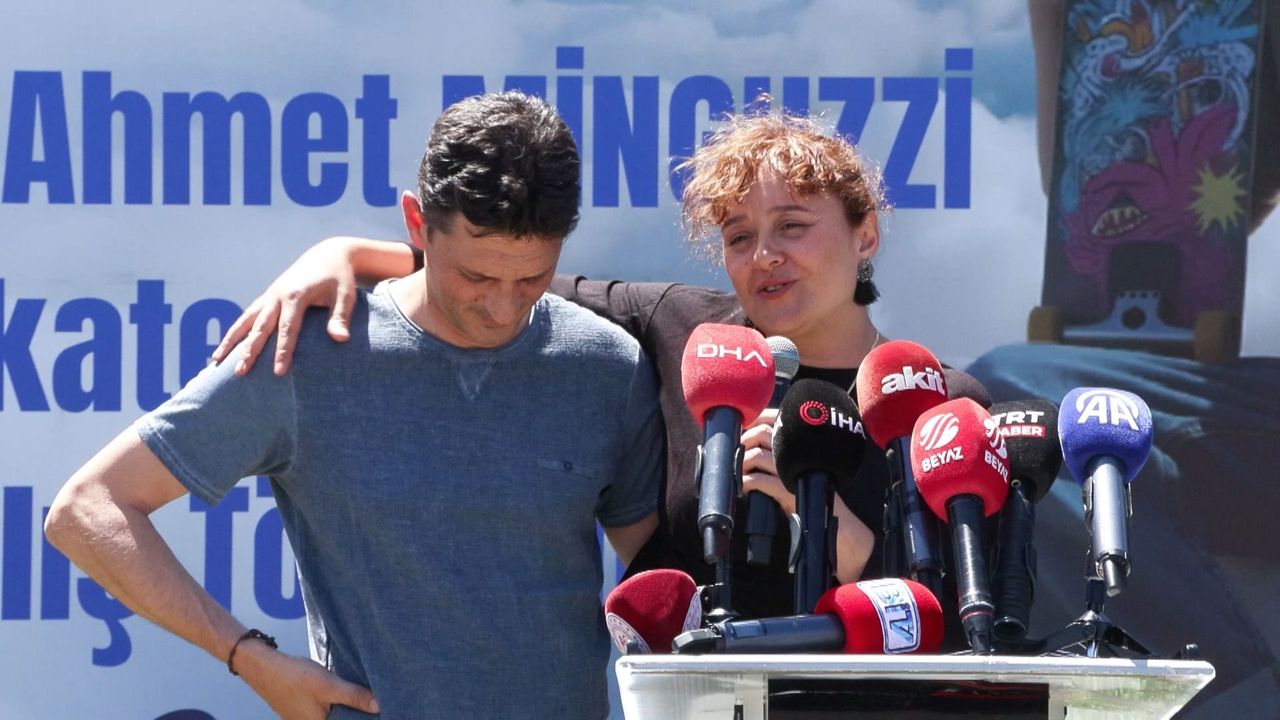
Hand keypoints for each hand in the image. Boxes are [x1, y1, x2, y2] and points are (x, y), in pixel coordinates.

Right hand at [211, 237, 359, 375]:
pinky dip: (235, 331)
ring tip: (215, 360)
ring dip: (231, 341)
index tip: (278, 372)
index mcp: (296, 295)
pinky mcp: (267, 297)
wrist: (328, 254)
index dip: (283, 351)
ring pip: (246, 321)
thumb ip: (340, 317)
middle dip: (250, 351)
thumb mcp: (346, 295)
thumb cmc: (339, 278)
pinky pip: (247, 316)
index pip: (287, 329)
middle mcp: (277, 295)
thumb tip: (341, 339)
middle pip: (260, 327)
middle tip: (240, 372)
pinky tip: (224, 347)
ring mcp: (269, 296)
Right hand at [235, 640, 380, 718]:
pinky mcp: (301, 711)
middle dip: (356, 712)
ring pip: (333, 716)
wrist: (263, 667)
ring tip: (364, 695)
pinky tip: (345, 693)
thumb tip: (380, 707)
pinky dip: (335, 704)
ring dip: (346, 708)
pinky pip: (325, 711)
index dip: (361, 717)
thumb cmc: (295, 677)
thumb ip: (354, 697)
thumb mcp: (329, 686)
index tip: (380, 710)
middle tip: (375, 700)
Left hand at [740, 408, 795, 514]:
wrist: (824, 512)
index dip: (756, 418)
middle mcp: (796, 451)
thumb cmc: (803, 485)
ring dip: (742, 463)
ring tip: (740, 472)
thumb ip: (779, 446)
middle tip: (738, 452)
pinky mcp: (786, 490)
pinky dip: (745, 481)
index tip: (745, 424)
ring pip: (756, 455)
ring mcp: (791, 470)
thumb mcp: (794, 460)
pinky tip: (744, 487)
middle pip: (762, 433)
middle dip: (744, 441)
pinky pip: (758, 480)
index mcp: (799, 440)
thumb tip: (749, 434)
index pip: (776, 417)